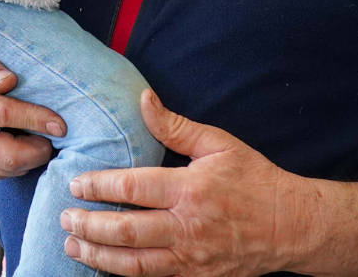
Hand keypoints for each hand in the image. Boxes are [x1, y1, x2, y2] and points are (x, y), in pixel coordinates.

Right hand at [0, 54, 63, 182]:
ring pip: (10, 169)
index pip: (4, 115)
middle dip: (39, 150)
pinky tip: (19, 145)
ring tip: (37, 137)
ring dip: (31, 157)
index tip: (60, 123)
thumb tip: (10, 80)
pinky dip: (18, 164)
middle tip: (52, 137)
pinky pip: (3, 175)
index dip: (36, 119)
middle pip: (10, 156)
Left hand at [62, 90, 314, 276]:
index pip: (132, 187)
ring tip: (73, 245)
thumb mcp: (219, 144)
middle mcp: (187, 226)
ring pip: (135, 262)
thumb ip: (175, 126)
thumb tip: (143, 99)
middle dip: (89, 224)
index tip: (76, 184)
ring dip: (99, 255)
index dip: (98, 186)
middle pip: (126, 230)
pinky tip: (104, 266)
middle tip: (65, 216)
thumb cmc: (255, 180)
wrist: (293, 226)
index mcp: (189, 189)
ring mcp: (192, 256)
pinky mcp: (197, 276)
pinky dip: (125, 273)